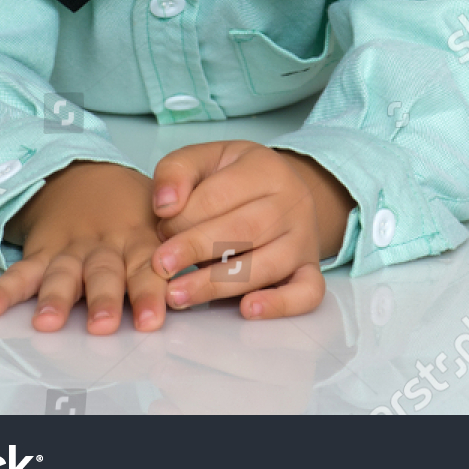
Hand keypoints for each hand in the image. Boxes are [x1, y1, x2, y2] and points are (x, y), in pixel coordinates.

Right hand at [0, 161, 166, 334]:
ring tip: (47, 322)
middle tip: (102, 325)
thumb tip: (213, 274)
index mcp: (138, 237)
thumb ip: (181, 242)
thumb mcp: (161, 214)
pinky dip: (3, 290)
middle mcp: (103, 245)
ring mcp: (70, 249)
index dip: (149, 292)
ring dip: (54, 298)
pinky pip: (21, 271)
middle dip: (102, 299)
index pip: (145, 266)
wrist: (83, 174)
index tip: (153, 320)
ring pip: (62, 274)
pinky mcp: (42, 251)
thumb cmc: (132, 207)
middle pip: (103, 273)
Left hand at [149, 141, 353, 319]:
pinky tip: (247, 310)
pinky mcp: (310, 271)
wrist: (282, 191)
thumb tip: (164, 205)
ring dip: (218, 284)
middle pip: (243, 230)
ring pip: (267, 265)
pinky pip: (307, 292)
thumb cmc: (234, 178)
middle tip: (160, 267)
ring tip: (179, 295)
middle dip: (196, 249)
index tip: (158, 231)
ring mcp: (305, 239)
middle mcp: (292, 202)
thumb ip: (177, 171)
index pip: (220, 194)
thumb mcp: (205, 159)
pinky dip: (280, 304)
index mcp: (265, 168)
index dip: (183, 216)